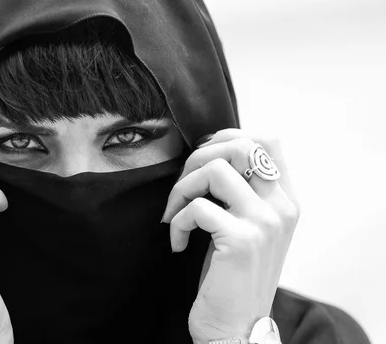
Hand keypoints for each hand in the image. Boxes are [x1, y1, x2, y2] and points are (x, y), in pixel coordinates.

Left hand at [161, 129, 299, 343]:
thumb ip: (242, 191)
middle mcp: (282, 208)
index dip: (227, 137)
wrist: (237, 327)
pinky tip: (177, 243)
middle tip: (182, 189)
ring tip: (175, 214)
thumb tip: (209, 153)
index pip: (267, 140)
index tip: (201, 160)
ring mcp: (264, 223)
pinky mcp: (241, 241)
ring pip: (215, 170)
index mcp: (285, 200)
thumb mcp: (247, 227)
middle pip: (240, 145)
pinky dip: (177, 222)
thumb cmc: (233, 275)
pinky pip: (197, 207)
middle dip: (197, 159)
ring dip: (182, 189)